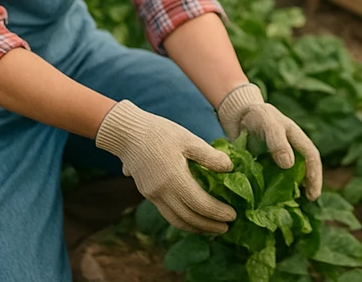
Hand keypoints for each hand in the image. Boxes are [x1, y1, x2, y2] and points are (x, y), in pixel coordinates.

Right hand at [95, 100, 236, 233]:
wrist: (128, 134)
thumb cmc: (161, 132)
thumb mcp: (189, 139)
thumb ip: (209, 156)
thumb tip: (230, 168)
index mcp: (174, 179)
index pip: (200, 204)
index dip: (217, 212)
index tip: (232, 216)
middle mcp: (161, 193)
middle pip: (188, 218)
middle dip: (208, 226)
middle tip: (226, 228)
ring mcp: (152, 195)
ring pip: (175, 220)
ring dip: (195, 228)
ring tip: (212, 228)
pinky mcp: (148, 193)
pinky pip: (167, 214)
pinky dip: (182, 220)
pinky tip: (193, 217)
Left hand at [217, 83, 322, 198]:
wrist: (238, 115)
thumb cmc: (257, 115)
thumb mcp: (269, 124)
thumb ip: (278, 141)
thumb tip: (289, 165)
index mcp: (297, 139)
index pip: (312, 158)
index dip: (315, 176)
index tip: (313, 195)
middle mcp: (290, 151)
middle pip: (303, 172)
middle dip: (305, 189)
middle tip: (303, 207)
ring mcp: (276, 160)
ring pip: (287, 179)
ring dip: (289, 193)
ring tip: (287, 210)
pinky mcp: (262, 168)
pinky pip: (269, 183)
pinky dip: (271, 194)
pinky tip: (267, 205)